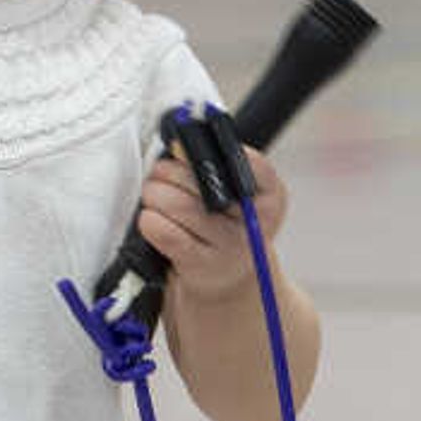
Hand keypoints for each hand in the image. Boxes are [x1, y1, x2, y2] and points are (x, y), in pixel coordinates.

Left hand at [138, 144, 292, 305]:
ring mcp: (229, 245)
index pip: (249, 162)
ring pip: (176, 202)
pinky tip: (154, 218)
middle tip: (161, 173)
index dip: (214, 151)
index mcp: (271, 196)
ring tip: (154, 194)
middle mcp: (254, 222)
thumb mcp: (238, 192)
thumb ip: (216, 162)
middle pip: (201, 178)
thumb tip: (179, 145)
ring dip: (154, 193)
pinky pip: (162, 230)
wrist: (227, 276)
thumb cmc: (227, 224)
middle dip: (170, 170)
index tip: (193, 152)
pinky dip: (149, 219)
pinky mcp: (199, 264)